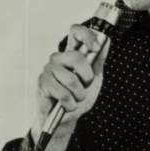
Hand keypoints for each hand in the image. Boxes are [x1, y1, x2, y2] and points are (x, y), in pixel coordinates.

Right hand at [31, 23, 110, 144]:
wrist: (65, 118)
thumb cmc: (78, 96)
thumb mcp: (94, 78)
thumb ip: (98, 60)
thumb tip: (106, 41)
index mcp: (71, 54)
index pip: (75, 32)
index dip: (87, 35)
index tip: (96, 47)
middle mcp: (58, 59)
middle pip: (76, 57)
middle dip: (87, 77)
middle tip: (85, 86)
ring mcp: (48, 70)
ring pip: (71, 79)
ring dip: (79, 95)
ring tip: (75, 98)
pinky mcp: (42, 84)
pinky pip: (63, 93)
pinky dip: (70, 104)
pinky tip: (67, 104)